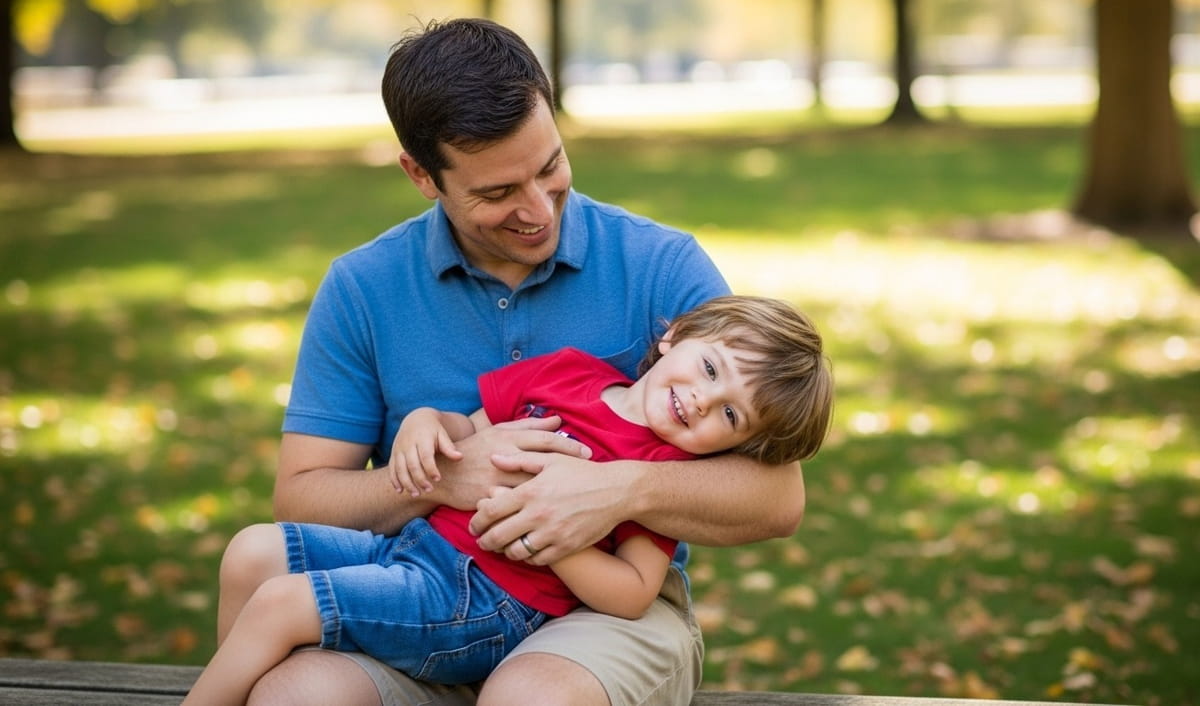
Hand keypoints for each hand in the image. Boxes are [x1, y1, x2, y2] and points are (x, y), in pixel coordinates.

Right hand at [388, 408, 459, 496]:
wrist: (416, 418)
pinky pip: (392, 469)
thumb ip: (449, 447)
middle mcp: (408, 444)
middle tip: (429, 490)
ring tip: (416, 494)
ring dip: (407, 483)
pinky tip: (400, 491)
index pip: (425, 456)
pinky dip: (394, 480)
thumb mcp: (442, 434)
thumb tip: (460, 457)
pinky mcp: (393, 454)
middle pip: (412, 464)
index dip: (431, 469)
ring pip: (400, 469)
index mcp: (422, 438)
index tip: (438, 479)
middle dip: (419, 479)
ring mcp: (399, 449)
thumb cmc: (433, 430)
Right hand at [425, 417, 591, 512]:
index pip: (544, 439)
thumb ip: (529, 426)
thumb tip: (557, 420)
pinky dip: (531, 510)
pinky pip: (513, 507)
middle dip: (567, 470)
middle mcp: (503, 457)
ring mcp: (494, 479)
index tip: (588, 453)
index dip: (568, 445)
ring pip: (529, 487)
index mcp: (507, 437)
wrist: (442, 472)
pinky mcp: (487, 498)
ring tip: (574, 498)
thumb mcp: (499, 431)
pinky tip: (549, 516)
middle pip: (542, 463)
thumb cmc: (475, 449)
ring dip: (552, 493)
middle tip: (589, 477)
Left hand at [471, 453, 633, 564]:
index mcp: (530, 491)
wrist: (616, 491)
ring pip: (516, 551)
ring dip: (506, 551)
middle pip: (498, 535)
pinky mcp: (566, 547)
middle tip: (482, 542)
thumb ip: (519, 460)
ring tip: (503, 548)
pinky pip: (538, 560)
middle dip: (485, 541)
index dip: (477, 521)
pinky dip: (528, 558)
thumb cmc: (582, 473)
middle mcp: (538, 514)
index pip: (490, 510)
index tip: (474, 525)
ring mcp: (552, 533)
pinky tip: (526, 552)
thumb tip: (493, 458)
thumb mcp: (551, 460)